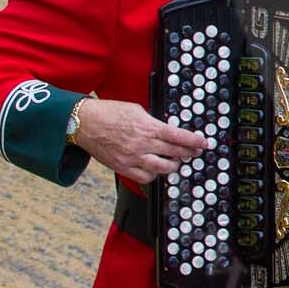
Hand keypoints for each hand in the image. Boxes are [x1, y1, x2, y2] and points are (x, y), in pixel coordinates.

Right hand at [75, 98, 207, 184]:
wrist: (85, 123)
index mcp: (148, 127)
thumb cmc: (109, 113)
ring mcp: (133, 158)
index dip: (194, 141)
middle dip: (189, 153)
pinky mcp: (123, 168)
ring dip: (173, 165)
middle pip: (175, 153)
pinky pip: (145, 177)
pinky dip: (154, 174)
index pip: (178, 136)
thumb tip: (167, 131)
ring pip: (163, 168)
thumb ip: (153, 123)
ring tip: (175, 161)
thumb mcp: (137, 111)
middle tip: (195, 153)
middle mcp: (143, 144)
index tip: (203, 144)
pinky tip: (155, 168)